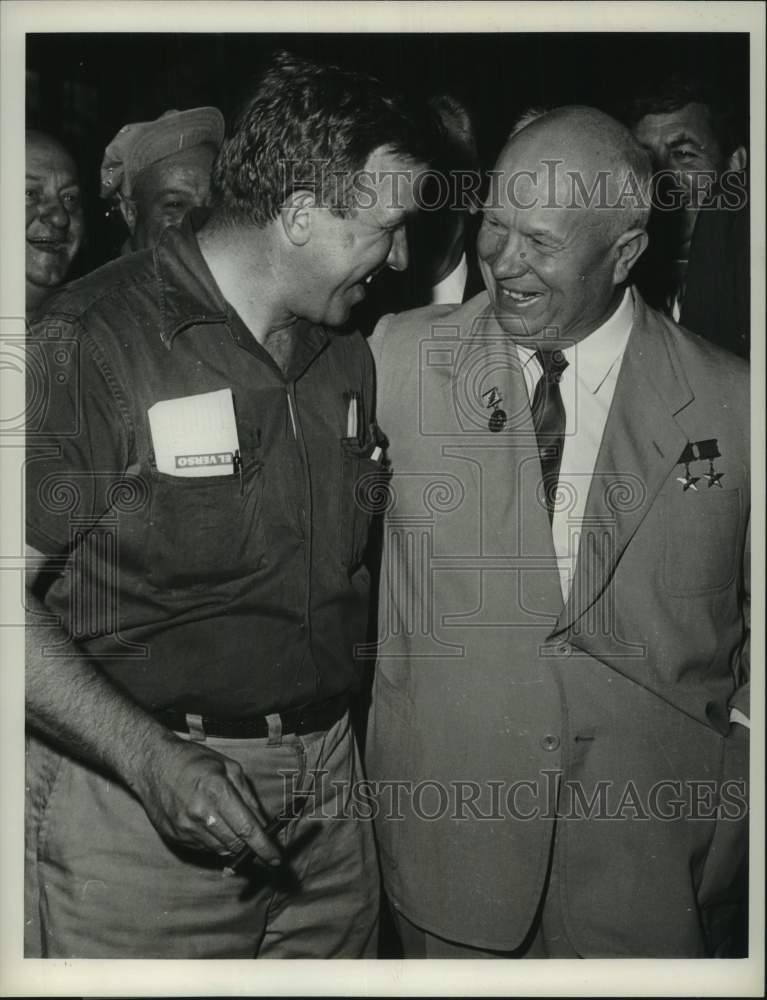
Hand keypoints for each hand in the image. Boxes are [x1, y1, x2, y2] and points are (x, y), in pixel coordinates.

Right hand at [131, 732, 281, 866]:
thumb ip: (248, 796)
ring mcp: (185, 828)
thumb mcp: (229, 767)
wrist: (152, 764)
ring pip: (220, 849)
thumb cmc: (194, 760)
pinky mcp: (174, 837)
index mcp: (216, 791)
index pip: (246, 828)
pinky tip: (210, 823)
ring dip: (232, 844)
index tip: (276, 859)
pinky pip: (203, 848)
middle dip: (251, 848)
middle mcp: (200, 814)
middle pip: (235, 844)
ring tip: (230, 824)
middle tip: (260, 844)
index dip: (264, 847)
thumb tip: (264, 823)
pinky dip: (214, 840)